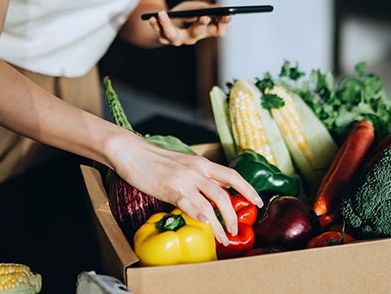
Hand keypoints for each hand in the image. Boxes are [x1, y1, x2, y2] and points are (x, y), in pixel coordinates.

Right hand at [110, 134, 263, 245]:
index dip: (248, 189)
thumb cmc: (156, 160)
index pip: (232, 175)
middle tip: (236, 230)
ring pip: (210, 203)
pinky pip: (189, 203)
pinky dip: (199, 215)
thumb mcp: (185, 163)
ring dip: (219, 224)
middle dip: (233, 216)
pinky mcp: (170, 188)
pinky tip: (205, 224)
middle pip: (224, 194)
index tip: (258, 202)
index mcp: (202, 163)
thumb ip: (203, 174)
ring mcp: (184, 180)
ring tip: (223, 238)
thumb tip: (222, 185)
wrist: (132, 152)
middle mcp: (197, 170)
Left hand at [148, 1, 231, 45]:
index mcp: (205, 31)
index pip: (219, 31)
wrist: (166, 20)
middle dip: (201, 25)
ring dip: (167, 25)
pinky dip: (154, 25)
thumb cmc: (185, 14)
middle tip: (205, 17)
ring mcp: (178, 40)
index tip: (227, 14)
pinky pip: (159, 33)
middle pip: (198, 33)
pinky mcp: (164, 38)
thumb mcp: (196, 7)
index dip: (224, 24)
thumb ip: (206, 8)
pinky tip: (152, 17)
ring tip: (162, 14)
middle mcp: (193, 37)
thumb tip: (219, 9)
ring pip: (173, 35)